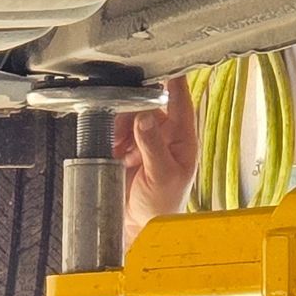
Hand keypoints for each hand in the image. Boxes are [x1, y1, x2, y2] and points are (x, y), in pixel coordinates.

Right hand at [116, 75, 197, 248]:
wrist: (139, 231)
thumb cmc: (161, 210)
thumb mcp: (161, 175)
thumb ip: (152, 144)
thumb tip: (144, 116)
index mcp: (183, 139)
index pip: (180, 99)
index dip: (172, 80)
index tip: (161, 64)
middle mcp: (166, 136)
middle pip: (150, 102)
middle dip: (134, 109)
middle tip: (124, 122)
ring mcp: (146, 141)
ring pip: (131, 114)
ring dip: (121, 125)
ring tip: (119, 147)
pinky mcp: (128, 149)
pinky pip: (118, 130)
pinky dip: (112, 136)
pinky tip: (114, 152)